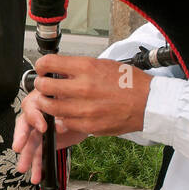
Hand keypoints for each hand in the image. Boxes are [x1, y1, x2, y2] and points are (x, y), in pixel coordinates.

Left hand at [12, 55, 149, 180]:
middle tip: (43, 86)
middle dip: (40, 85)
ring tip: (50, 101)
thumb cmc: (129, 82)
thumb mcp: (103, 64)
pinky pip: (65, 122)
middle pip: (44, 87)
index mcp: (86, 68)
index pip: (49, 63)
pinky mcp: (89, 125)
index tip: (42, 69)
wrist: (148, 103)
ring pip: (51, 108)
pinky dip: (62, 118)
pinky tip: (67, 114)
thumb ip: (80, 68)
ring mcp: (85, 109)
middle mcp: (83, 87)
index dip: (41, 65)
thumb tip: (60, 70)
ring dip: (46, 104)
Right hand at [13, 88, 87, 183]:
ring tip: (23, 167)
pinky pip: (38, 154)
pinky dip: (37, 166)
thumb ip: (64, 113)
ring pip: (30, 143)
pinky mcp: (43, 142)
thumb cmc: (75, 99)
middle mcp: (36, 114)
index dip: (35, 117)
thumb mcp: (71, 101)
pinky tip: (36, 175)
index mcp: (40, 99)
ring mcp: (38, 130)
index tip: (42, 127)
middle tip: (18, 147)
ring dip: (26, 157)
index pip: (32, 107)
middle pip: (24, 126)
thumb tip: (59, 126)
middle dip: (21, 138)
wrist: (84, 112)